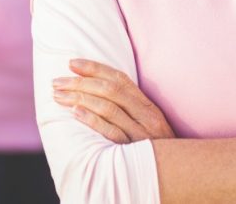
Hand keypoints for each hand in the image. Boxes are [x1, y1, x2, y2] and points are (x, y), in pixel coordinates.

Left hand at [52, 58, 174, 143]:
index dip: (94, 68)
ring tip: (59, 96)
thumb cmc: (157, 149)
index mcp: (148, 106)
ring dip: (80, 99)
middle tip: (57, 82)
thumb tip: (98, 92)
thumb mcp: (149, 125)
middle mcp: (146, 116)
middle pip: (110, 91)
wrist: (178, 173)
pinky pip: (111, 132)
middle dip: (80, 83)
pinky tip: (75, 112)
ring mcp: (141, 134)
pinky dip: (92, 120)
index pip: (119, 79)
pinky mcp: (134, 151)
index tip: (71, 63)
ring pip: (108, 108)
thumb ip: (130, 109)